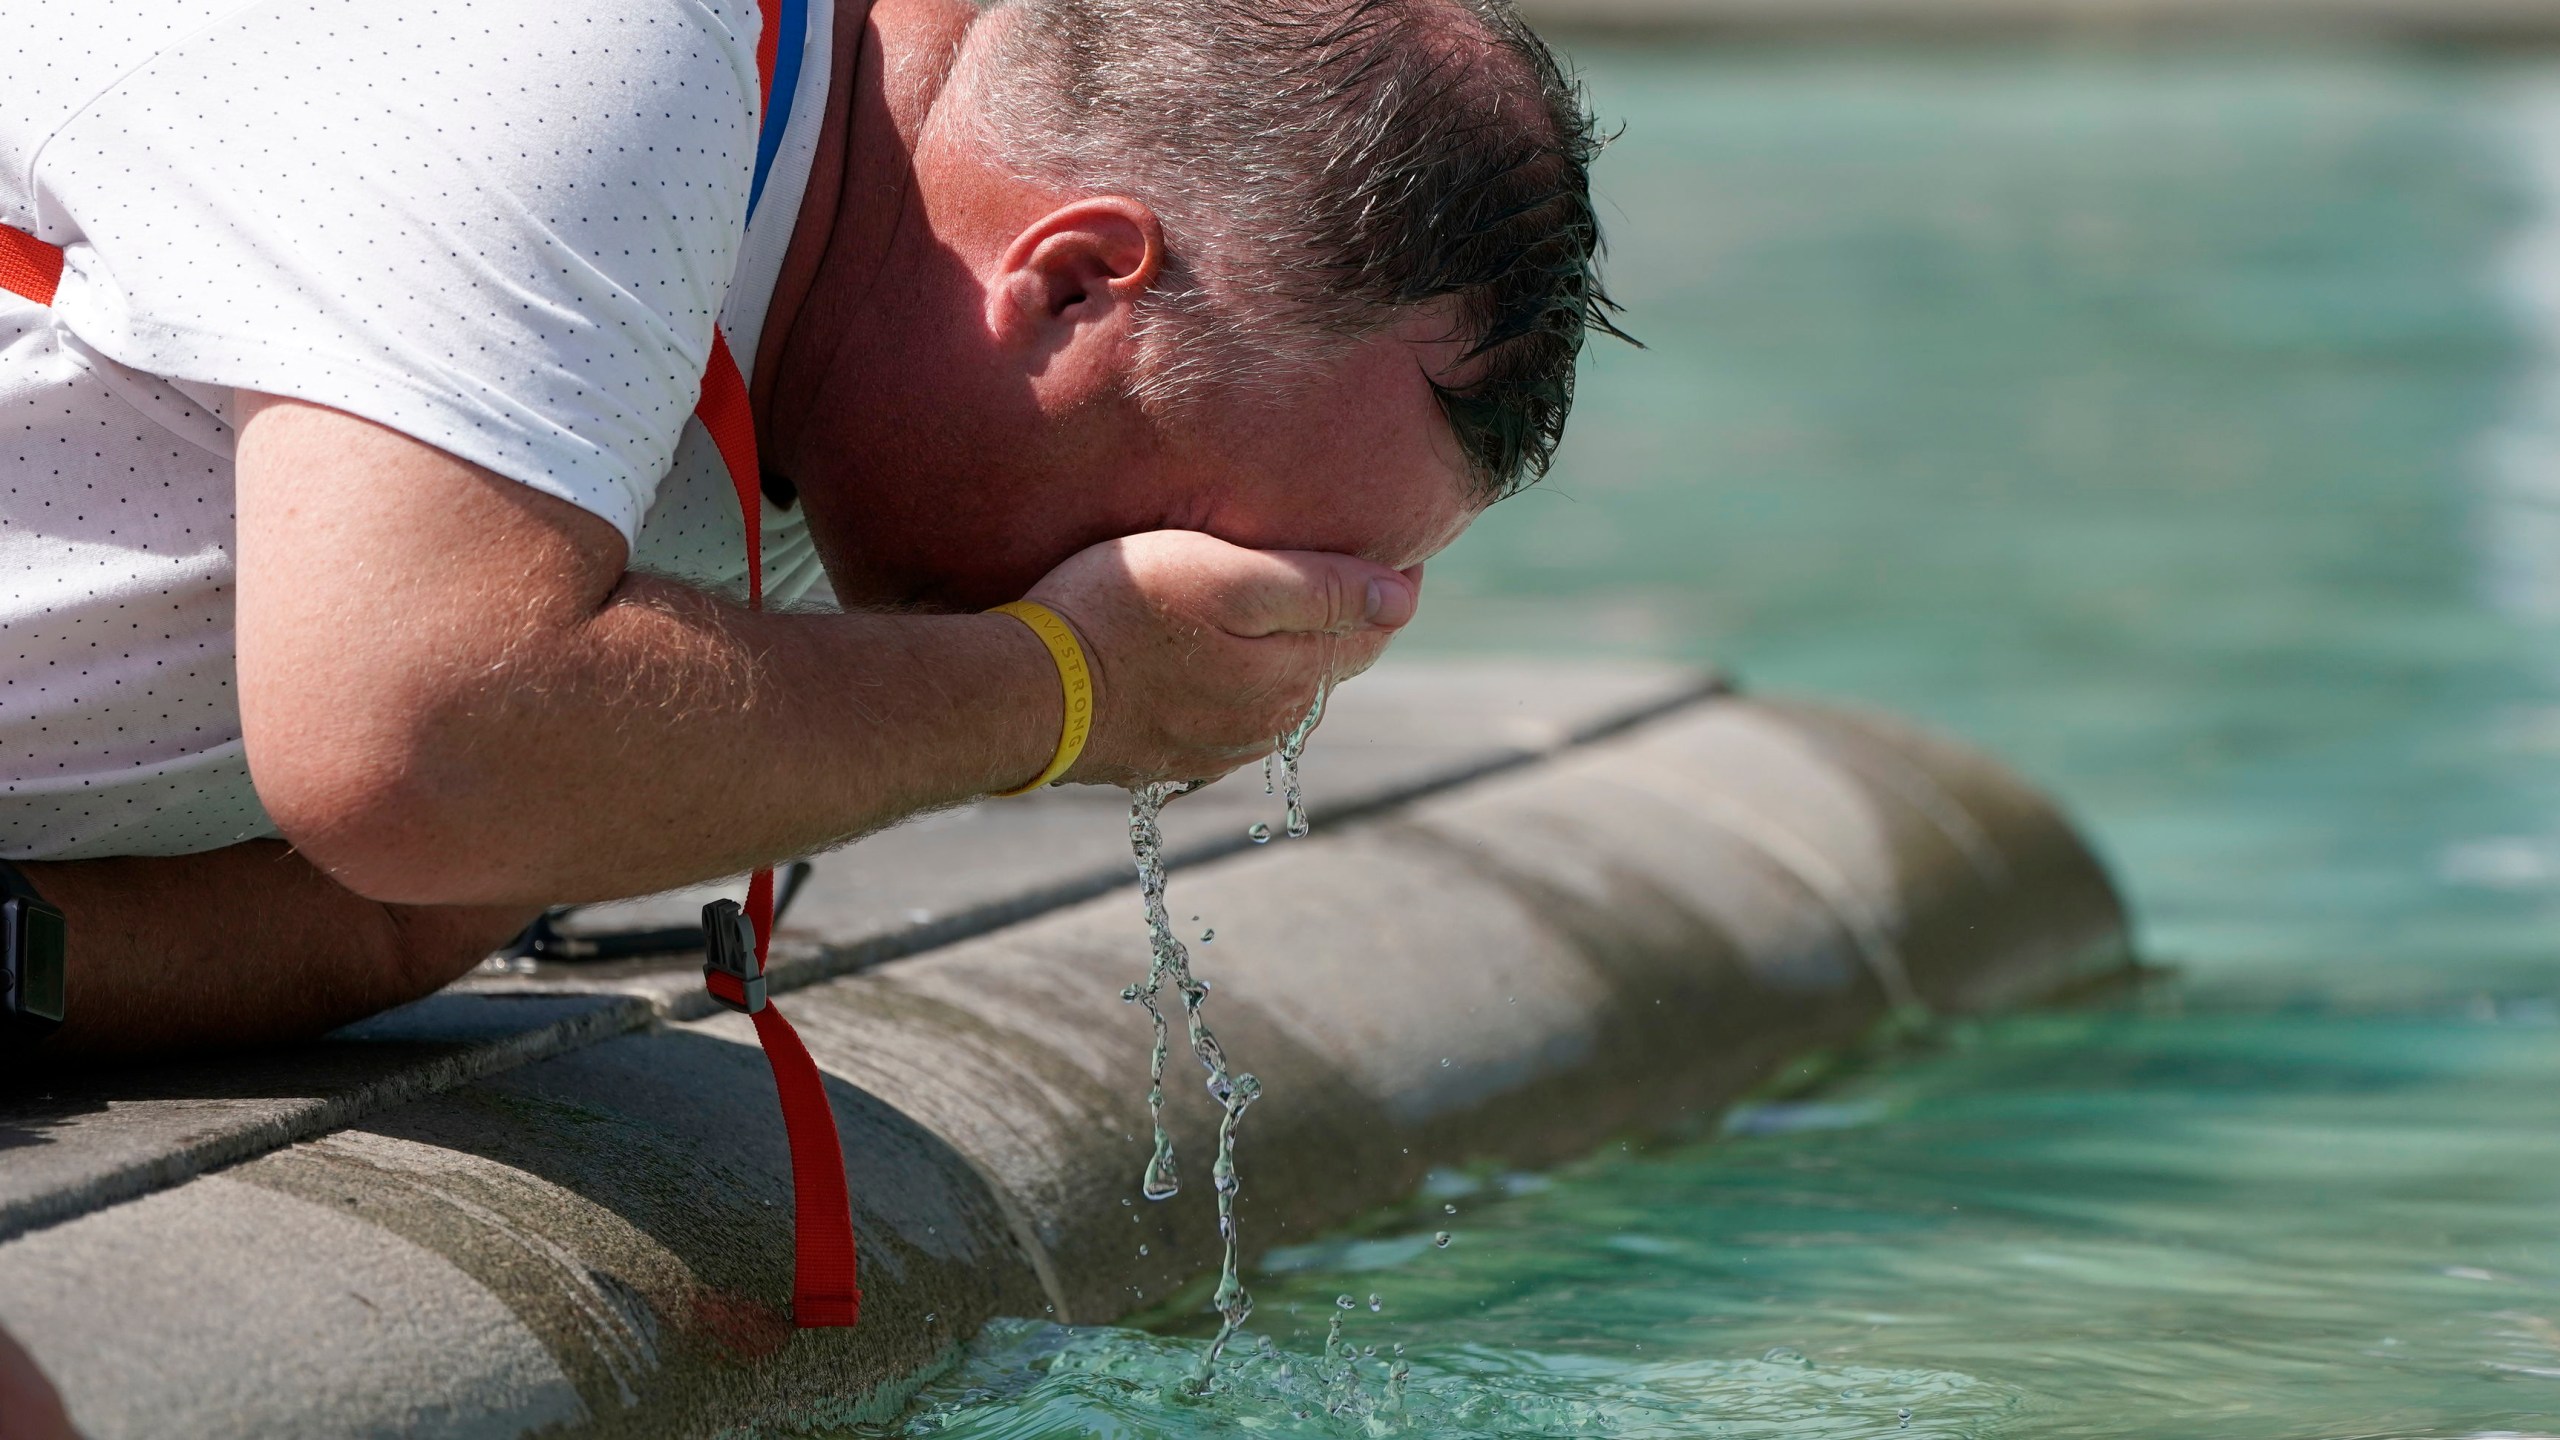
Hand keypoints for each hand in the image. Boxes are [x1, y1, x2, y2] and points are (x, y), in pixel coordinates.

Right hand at [1025, 531, 1419, 787]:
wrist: (1027, 692)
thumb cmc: (1122, 613)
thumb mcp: (1227, 577)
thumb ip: (1320, 588)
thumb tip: (1405, 598)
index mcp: (1295, 676)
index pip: (1373, 628)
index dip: (1389, 582)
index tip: (1393, 539)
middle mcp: (1270, 723)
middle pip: (1330, 661)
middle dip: (1342, 615)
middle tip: (1339, 559)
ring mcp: (1220, 746)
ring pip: (1282, 691)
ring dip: (1290, 649)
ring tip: (1277, 599)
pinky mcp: (1173, 756)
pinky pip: (1232, 715)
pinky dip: (1242, 680)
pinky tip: (1219, 653)